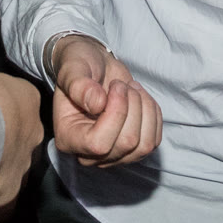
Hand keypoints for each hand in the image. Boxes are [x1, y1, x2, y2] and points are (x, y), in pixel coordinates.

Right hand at [45, 35, 161, 166]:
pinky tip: (139, 98)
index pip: (99, 143)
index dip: (116, 113)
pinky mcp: (133, 150)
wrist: (94, 69)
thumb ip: (79, 85)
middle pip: (126, 143)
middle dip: (132, 106)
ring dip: (145, 110)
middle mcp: (89, 155)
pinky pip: (154, 140)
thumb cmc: (79, 67)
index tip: (116, 86)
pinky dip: (153, 114)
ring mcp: (113, 156)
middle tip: (122, 84)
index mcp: (68, 138)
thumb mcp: (72, 68)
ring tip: (131, 89)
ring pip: (144, 145)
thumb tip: (96, 104)